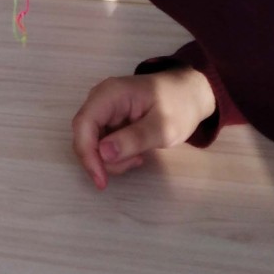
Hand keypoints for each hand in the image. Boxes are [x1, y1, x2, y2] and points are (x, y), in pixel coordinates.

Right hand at [70, 69, 217, 189]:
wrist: (190, 94)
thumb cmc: (179, 106)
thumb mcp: (162, 127)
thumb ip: (134, 139)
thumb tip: (103, 153)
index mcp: (110, 94)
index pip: (83, 125)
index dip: (87, 154)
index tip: (101, 180)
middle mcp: (100, 99)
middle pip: (85, 136)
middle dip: (103, 159)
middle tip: (134, 163)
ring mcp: (103, 110)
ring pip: (92, 143)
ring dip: (112, 159)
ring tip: (140, 156)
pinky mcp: (109, 120)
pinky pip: (102, 143)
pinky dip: (116, 155)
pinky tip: (136, 153)